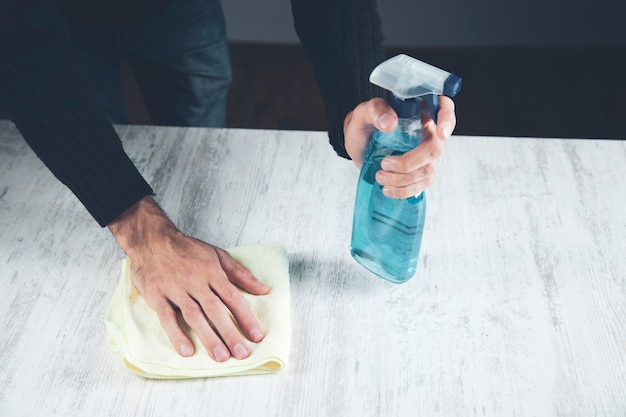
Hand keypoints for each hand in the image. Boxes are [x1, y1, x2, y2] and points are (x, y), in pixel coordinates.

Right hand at [108, 196, 269, 360]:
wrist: (151, 239)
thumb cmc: (187, 249)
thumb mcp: (217, 255)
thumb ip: (241, 274)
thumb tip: (264, 289)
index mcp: (212, 272)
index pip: (232, 297)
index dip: (245, 317)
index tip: (256, 335)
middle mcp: (195, 281)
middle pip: (215, 310)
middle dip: (230, 333)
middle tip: (241, 353)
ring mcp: (175, 289)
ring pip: (194, 316)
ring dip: (208, 337)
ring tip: (221, 357)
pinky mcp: (156, 296)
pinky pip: (167, 317)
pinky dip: (176, 334)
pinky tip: (187, 351)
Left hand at [344, 96, 455, 197]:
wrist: (357, 144)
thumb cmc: (364, 125)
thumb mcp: (364, 113)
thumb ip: (375, 111)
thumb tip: (389, 122)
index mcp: (419, 111)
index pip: (444, 107)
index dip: (448, 120)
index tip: (441, 134)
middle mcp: (427, 132)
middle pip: (434, 148)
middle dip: (409, 162)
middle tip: (385, 164)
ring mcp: (425, 153)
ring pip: (427, 170)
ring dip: (402, 179)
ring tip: (380, 176)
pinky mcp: (419, 171)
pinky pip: (421, 184)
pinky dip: (404, 190)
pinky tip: (388, 189)